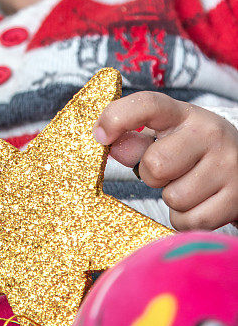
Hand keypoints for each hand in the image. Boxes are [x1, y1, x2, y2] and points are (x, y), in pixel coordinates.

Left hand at [93, 92, 237, 230]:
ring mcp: (228, 165)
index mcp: (184, 114)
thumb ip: (136, 141)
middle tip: (170, 172)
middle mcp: (209, 133)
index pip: (148, 104)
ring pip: (173, 198)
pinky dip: (186, 220)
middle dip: (153, 176)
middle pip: (154, 165)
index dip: (117, 117)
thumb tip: (113, 146)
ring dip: (173, 200)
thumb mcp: (169, 137)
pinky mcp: (237, 197)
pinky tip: (200, 203)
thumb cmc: (195, 152)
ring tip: (189, 186)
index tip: (100, 136)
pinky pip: (190, 221)